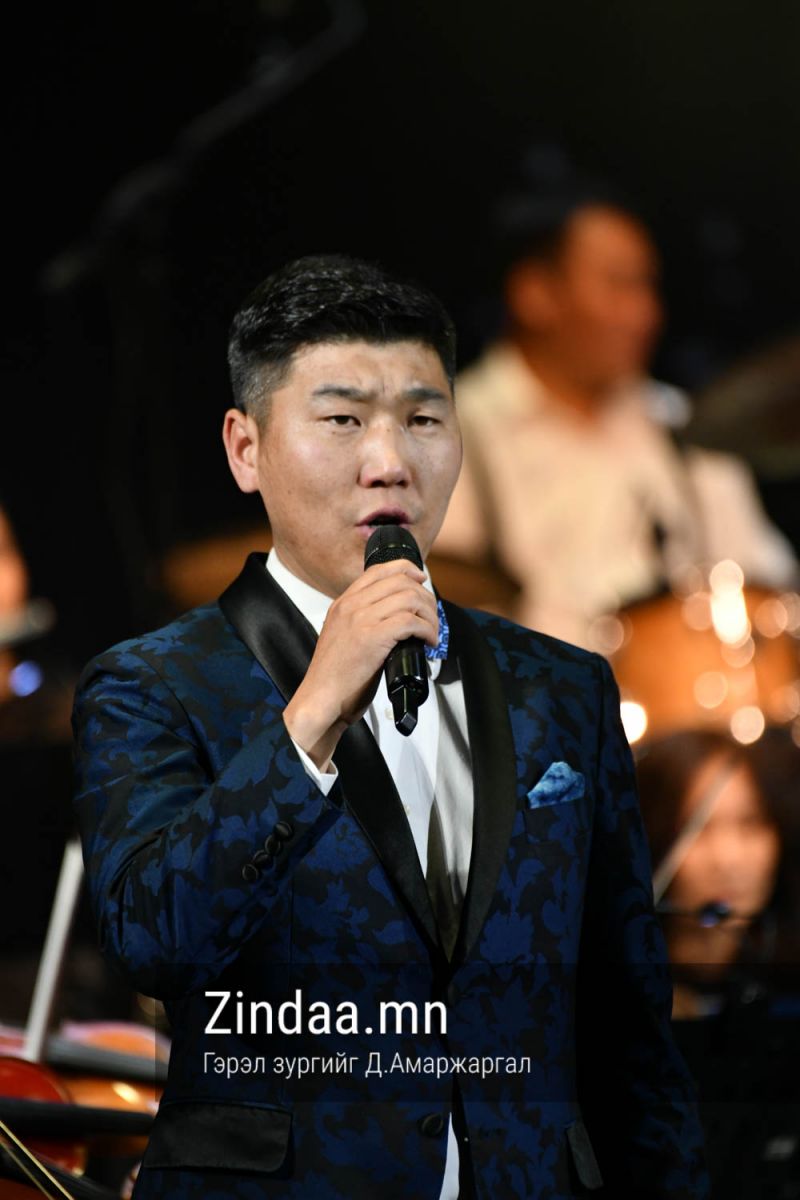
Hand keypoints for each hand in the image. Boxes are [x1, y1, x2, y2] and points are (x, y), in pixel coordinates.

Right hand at [283, 560, 438, 769]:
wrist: (320, 699)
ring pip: (409, 598)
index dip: (407, 570)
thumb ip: (361, 621)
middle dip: (425, 598)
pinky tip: (427, 642)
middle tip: (431, 618)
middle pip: (400, 581)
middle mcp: (351, 606)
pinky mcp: (371, 638)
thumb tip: (395, 619)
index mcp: (343, 603)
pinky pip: (409, 621)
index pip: (379, 570)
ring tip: (431, 633)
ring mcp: (360, 620)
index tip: (421, 581)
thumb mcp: (343, 637)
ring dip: (429, 615)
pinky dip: (426, 630)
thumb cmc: (334, 677)